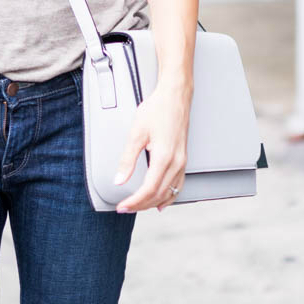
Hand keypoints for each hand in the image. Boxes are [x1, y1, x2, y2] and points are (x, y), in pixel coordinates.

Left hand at [113, 80, 192, 212]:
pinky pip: (178, 185)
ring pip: (170, 192)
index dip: (134, 202)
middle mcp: (176, 163)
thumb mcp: (137, 132)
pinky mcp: (183, 159)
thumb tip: (119, 180)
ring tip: (138, 206)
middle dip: (141, 205)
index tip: (122, 206)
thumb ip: (128, 159)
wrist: (175, 96)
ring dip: (153, 203)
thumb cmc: (157, 109)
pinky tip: (162, 201)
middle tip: (125, 208)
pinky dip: (169, 197)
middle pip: (159, 195)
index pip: (148, 190)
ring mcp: (182, 162)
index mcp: (164, 157)